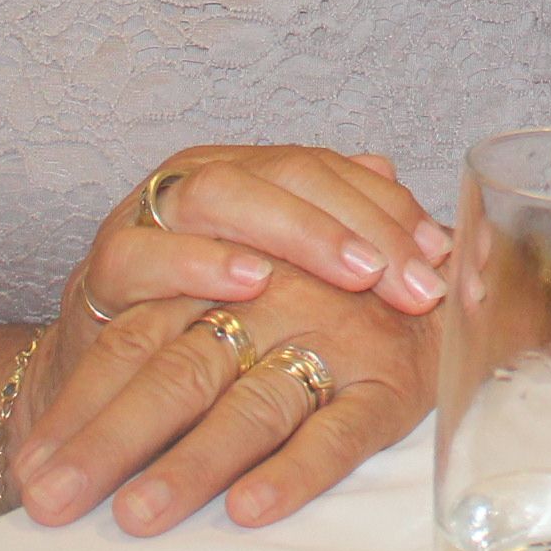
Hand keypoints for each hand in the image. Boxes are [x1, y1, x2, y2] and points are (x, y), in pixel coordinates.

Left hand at [13, 255, 436, 533]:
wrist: (438, 273)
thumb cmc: (321, 292)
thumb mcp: (233, 295)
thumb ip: (157, 337)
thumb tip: (47, 442)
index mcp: (223, 265)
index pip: (137, 338)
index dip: (83, 402)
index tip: (32, 466)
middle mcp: (275, 296)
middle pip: (179, 370)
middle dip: (112, 439)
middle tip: (53, 497)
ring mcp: (336, 334)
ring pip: (252, 405)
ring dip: (193, 463)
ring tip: (138, 515)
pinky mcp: (391, 381)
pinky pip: (340, 431)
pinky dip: (294, 471)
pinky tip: (249, 509)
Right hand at [115, 144, 453, 315]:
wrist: (100, 380)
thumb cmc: (207, 326)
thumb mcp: (287, 289)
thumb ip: (355, 252)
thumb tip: (450, 239)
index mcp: (251, 174)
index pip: (332, 170)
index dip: (392, 210)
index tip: (444, 261)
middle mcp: (202, 179)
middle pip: (289, 172)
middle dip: (361, 223)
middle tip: (412, 281)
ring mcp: (150, 215)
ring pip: (224, 191)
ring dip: (296, 230)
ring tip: (356, 268)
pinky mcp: (105, 266)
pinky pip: (148, 251)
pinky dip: (200, 262)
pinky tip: (252, 282)